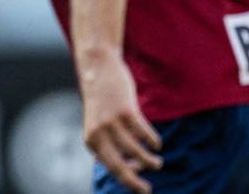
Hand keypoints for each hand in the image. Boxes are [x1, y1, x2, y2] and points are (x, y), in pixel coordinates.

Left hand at [79, 52, 161, 193]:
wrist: (97, 67)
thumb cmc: (102, 100)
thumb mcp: (98, 124)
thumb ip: (108, 144)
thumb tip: (130, 167)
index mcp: (91, 140)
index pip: (111, 168)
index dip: (127, 180)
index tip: (140, 188)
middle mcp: (98, 133)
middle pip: (120, 166)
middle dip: (135, 182)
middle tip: (147, 190)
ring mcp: (111, 122)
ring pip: (136, 152)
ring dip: (149, 161)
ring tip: (157, 163)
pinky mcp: (125, 111)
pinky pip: (144, 134)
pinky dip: (152, 141)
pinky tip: (156, 144)